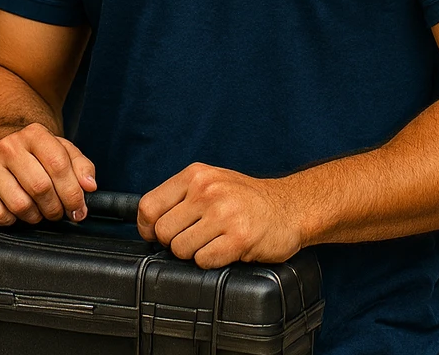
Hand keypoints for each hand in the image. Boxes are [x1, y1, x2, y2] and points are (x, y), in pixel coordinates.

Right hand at [0, 123, 96, 224]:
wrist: (4, 155)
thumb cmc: (38, 159)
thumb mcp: (63, 155)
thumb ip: (82, 167)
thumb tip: (89, 186)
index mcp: (34, 134)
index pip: (58, 165)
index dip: (73, 193)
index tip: (78, 209)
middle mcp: (8, 146)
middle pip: (40, 187)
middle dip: (54, 208)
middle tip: (56, 212)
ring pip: (20, 204)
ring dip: (34, 216)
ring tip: (37, 212)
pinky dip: (11, 221)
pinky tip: (14, 212)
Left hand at [137, 163, 305, 267]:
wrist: (291, 206)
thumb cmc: (247, 198)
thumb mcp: (211, 182)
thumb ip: (180, 196)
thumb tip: (147, 223)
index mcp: (196, 175)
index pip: (148, 206)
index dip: (147, 227)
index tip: (155, 234)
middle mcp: (207, 191)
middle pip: (163, 231)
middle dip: (173, 242)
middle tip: (193, 239)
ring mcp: (224, 214)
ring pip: (181, 249)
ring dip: (193, 253)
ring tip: (212, 243)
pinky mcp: (239, 239)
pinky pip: (204, 261)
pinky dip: (211, 262)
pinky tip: (225, 250)